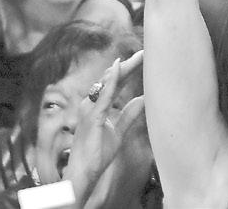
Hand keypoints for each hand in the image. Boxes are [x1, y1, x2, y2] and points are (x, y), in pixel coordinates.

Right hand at [63, 52, 148, 202]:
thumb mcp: (118, 132)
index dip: (128, 70)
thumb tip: (143, 99)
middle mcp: (91, 104)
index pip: (114, 83)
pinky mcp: (92, 117)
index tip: (142, 58)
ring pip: (106, 83)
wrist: (84, 174)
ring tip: (137, 58)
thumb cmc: (96, 155)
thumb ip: (129, 115)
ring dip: (122, 69)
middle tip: (143, 53)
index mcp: (97, 106)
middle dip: (127, 66)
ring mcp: (90, 109)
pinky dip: (112, 81)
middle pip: (111, 79)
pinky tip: (119, 68)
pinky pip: (103, 95)